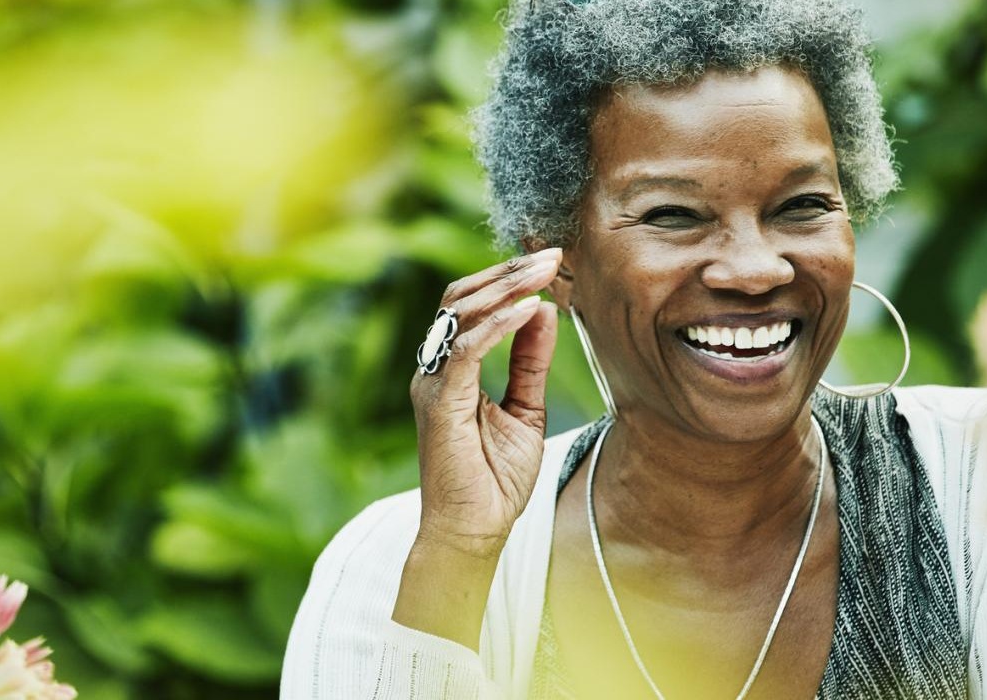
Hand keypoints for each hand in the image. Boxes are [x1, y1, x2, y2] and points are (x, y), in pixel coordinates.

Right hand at [408, 248, 561, 558]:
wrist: (474, 531)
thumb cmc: (493, 480)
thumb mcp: (525, 409)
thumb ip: (529, 362)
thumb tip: (544, 311)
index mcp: (451, 369)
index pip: (471, 306)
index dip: (507, 280)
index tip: (550, 263)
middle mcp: (435, 368)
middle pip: (462, 298)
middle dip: (507, 272)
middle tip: (553, 255)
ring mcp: (433, 383)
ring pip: (460, 313)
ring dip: (505, 288)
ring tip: (545, 271)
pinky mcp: (440, 402)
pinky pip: (467, 349)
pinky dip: (499, 326)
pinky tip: (529, 310)